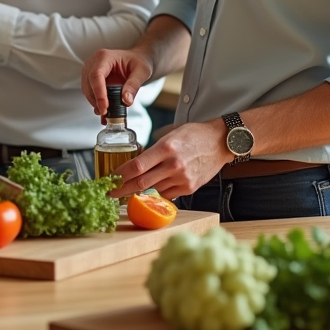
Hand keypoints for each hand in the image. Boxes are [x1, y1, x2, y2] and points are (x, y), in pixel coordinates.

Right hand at [81, 47, 154, 117]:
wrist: (137, 60)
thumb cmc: (138, 61)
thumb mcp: (141, 72)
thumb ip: (134, 85)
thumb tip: (126, 101)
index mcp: (105, 57)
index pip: (96, 75)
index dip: (98, 93)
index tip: (104, 108)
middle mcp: (94, 62)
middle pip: (89, 84)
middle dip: (97, 101)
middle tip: (107, 114)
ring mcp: (90, 70)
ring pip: (87, 90)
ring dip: (95, 103)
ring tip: (107, 114)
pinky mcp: (91, 79)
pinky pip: (90, 93)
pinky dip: (96, 103)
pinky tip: (105, 110)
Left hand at [110, 120, 227, 199]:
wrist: (220, 142)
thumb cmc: (194, 135)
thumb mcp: (170, 135)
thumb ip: (154, 150)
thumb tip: (135, 164)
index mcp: (166, 148)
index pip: (136, 166)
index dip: (120, 175)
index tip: (109, 179)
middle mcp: (173, 165)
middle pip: (140, 183)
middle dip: (122, 190)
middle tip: (110, 193)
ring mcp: (182, 179)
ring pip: (153, 189)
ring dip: (140, 190)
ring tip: (131, 188)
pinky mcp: (189, 188)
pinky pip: (167, 194)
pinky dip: (158, 192)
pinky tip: (155, 186)